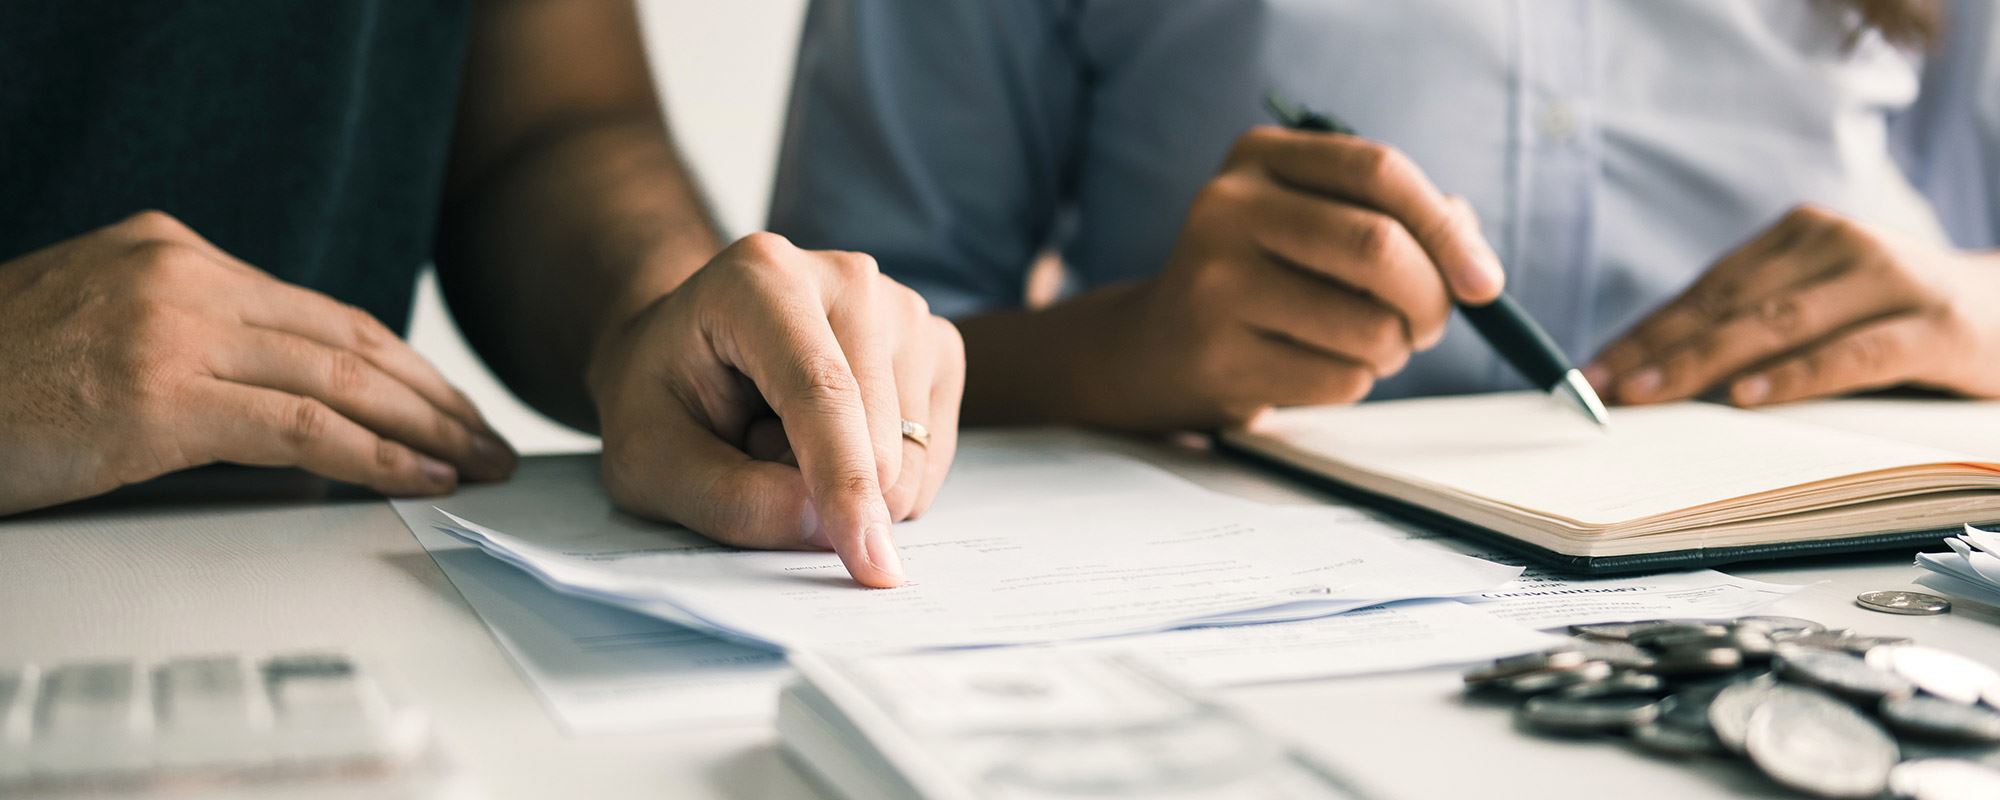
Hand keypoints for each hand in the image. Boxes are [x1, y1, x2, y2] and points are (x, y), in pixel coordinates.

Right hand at [0, 211, 516, 514]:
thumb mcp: (98, 330)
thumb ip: (188, 340)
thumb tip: (287, 390)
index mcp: (170, 252)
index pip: (319, 310)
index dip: (400, 362)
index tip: (447, 400)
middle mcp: (181, 276)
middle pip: (345, 337)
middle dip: (431, 394)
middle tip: (487, 436)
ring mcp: (171, 330)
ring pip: (338, 377)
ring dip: (424, 427)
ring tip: (476, 461)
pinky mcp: (159, 395)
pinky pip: (300, 427)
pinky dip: (374, 455)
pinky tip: (421, 476)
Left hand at [586, 233, 964, 587]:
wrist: (688, 352)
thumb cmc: (664, 400)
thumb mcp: (650, 461)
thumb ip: (728, 499)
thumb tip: (826, 527)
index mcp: (762, 278)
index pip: (821, 390)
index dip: (845, 481)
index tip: (870, 564)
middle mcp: (846, 277)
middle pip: (878, 431)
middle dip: (822, 489)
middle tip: (751, 449)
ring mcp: (902, 307)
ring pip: (911, 453)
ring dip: (849, 482)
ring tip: (786, 437)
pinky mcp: (936, 345)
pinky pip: (932, 457)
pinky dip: (884, 479)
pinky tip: (835, 439)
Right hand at [1108, 125, 1504, 428]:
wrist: (1157, 347)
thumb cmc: (1263, 278)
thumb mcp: (1314, 222)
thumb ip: (1396, 217)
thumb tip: (1473, 254)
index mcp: (1259, 156)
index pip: (1378, 171)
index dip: (1446, 228)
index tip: (1485, 282)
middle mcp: (1227, 207)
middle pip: (1378, 248)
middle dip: (1431, 299)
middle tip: (1431, 325)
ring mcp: (1215, 282)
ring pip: (1369, 325)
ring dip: (1393, 348)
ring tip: (1363, 344)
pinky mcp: (1218, 355)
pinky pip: (1340, 379)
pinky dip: (1355, 381)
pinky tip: (1316, 367)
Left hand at [1586, 204, 1999, 406]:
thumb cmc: (1896, 316)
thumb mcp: (1822, 305)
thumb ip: (1754, 323)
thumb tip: (1652, 370)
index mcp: (1800, 234)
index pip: (1705, 290)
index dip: (1645, 333)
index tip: (1592, 373)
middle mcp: (1839, 245)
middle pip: (1730, 305)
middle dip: (1659, 352)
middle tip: (1606, 391)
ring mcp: (1890, 280)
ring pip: (1779, 325)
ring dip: (1706, 363)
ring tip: (1653, 395)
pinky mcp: (1934, 326)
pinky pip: (1853, 354)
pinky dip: (1796, 376)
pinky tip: (1748, 398)